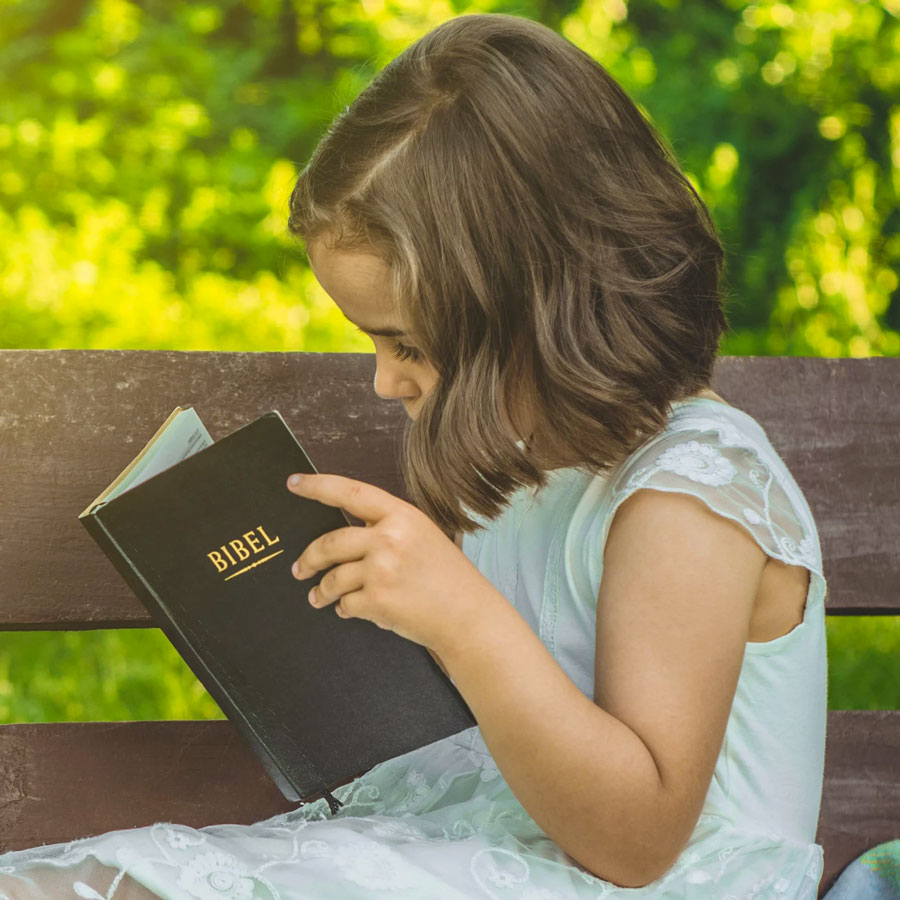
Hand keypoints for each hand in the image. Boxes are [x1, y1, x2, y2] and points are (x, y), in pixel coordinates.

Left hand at [286, 472, 499, 654]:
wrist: (468, 616)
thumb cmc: (447, 578)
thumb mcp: (423, 537)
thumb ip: (386, 531)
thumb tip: (343, 541)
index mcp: (401, 515)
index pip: (351, 492)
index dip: (318, 486)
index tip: (293, 483)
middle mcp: (389, 537)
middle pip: (330, 542)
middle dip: (309, 558)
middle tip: (299, 569)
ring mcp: (381, 569)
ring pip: (333, 578)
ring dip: (322, 591)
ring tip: (319, 597)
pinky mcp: (377, 599)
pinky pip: (345, 604)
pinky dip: (344, 610)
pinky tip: (350, 610)